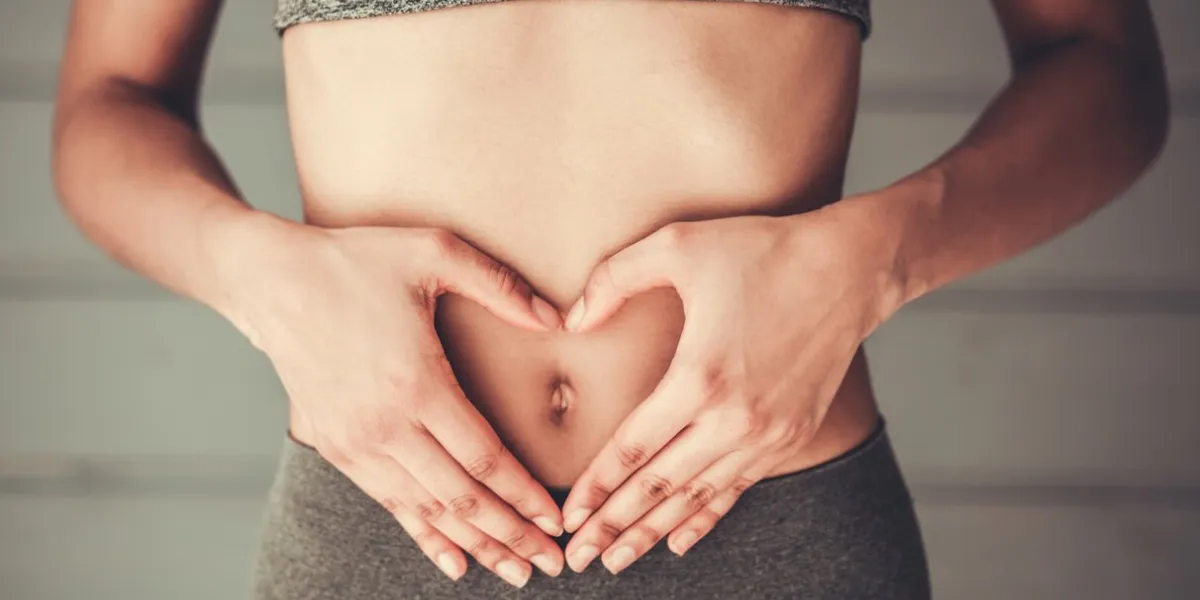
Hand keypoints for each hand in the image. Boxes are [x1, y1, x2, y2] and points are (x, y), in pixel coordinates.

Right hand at [220, 217, 567, 586]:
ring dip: (475, 544)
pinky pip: (390, 504)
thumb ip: (500, 284)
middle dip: (511, 534)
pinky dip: (425, 536)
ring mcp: (357, 442)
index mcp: (416, 382)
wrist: (270, 281)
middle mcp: (385, 425)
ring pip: (427, 510)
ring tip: (516, 570)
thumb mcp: (433, 251)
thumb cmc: (356, 261)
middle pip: (461, 497)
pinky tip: (455, 562)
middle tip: (551, 563)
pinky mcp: (337, 448)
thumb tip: (558, 318)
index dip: (524, 495)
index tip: (557, 520)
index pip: (483, 458)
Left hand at [556, 202, 902, 573]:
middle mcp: (734, 418)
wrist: (851, 268)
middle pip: (659, 487)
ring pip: (697, 497)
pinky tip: (678, 542)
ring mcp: (767, 433)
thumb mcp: (676, 244)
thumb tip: (570, 320)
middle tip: (576, 559)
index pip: (634, 448)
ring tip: (615, 560)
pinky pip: (737, 488)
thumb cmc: (761, 250)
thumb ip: (613, 278)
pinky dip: (705, 518)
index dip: (597, 486)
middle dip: (613, 526)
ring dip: (653, 532)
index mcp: (700, 376)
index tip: (567, 516)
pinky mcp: (790, 436)